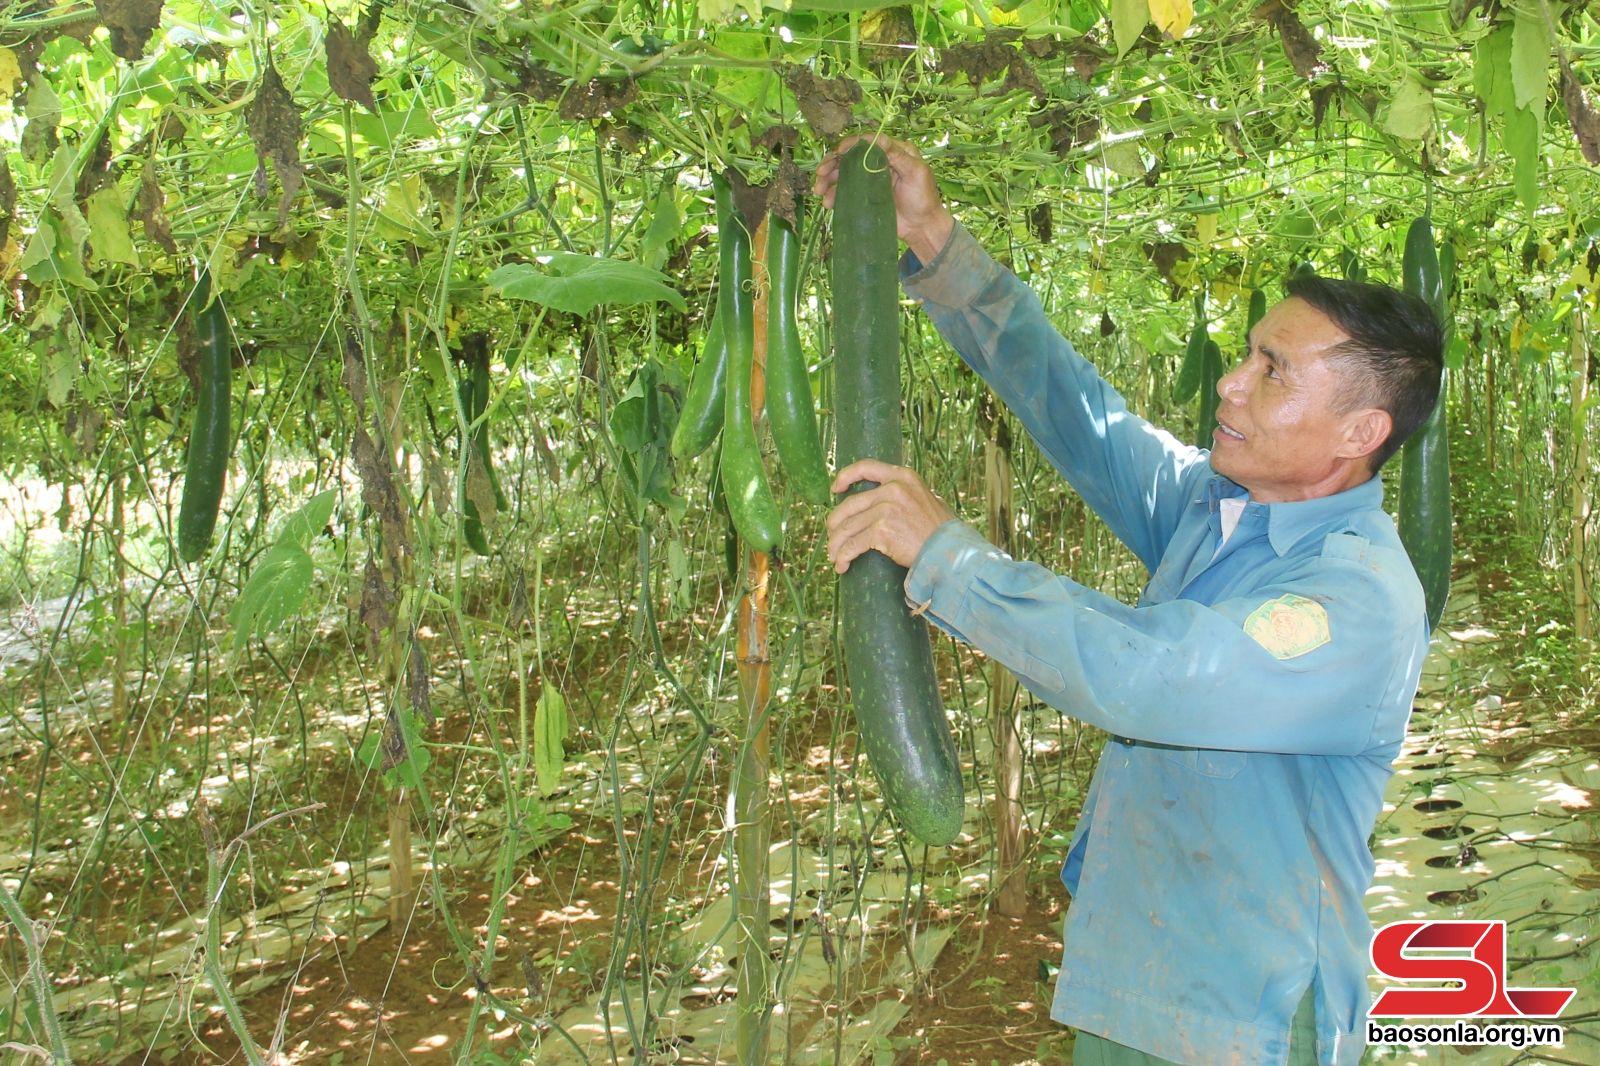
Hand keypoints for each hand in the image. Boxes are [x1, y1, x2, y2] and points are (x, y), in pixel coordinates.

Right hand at [813, 134, 955, 263]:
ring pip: (843, 174)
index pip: (868, 142)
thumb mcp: (917, 173)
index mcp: (893, 152)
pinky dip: (833, 195)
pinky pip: (844, 192)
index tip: (838, 151)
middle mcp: (878, 163)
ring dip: (827, 180)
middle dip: (832, 163)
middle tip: (820, 173)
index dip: (851, 144)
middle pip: (850, 157)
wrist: (922, 227)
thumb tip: (878, 140)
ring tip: (818, 190)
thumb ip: (899, 157)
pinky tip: (827, 203)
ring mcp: (869, 180)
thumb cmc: (924, 198)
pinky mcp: (863, 197)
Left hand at [826, 459, 955, 573]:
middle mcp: (892, 489)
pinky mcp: (882, 530)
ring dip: (837, 545)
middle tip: (832, 538)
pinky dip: (844, 556)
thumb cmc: (941, 530)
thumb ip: (905, 494)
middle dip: (835, 524)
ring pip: (848, 527)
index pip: (866, 467)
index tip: (834, 489)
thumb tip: (884, 499)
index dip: (845, 476)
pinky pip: (853, 544)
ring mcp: (886, 508)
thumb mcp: (925, 498)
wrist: (949, 550)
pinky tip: (842, 565)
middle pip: (849, 504)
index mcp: (902, 476)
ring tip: (835, 557)